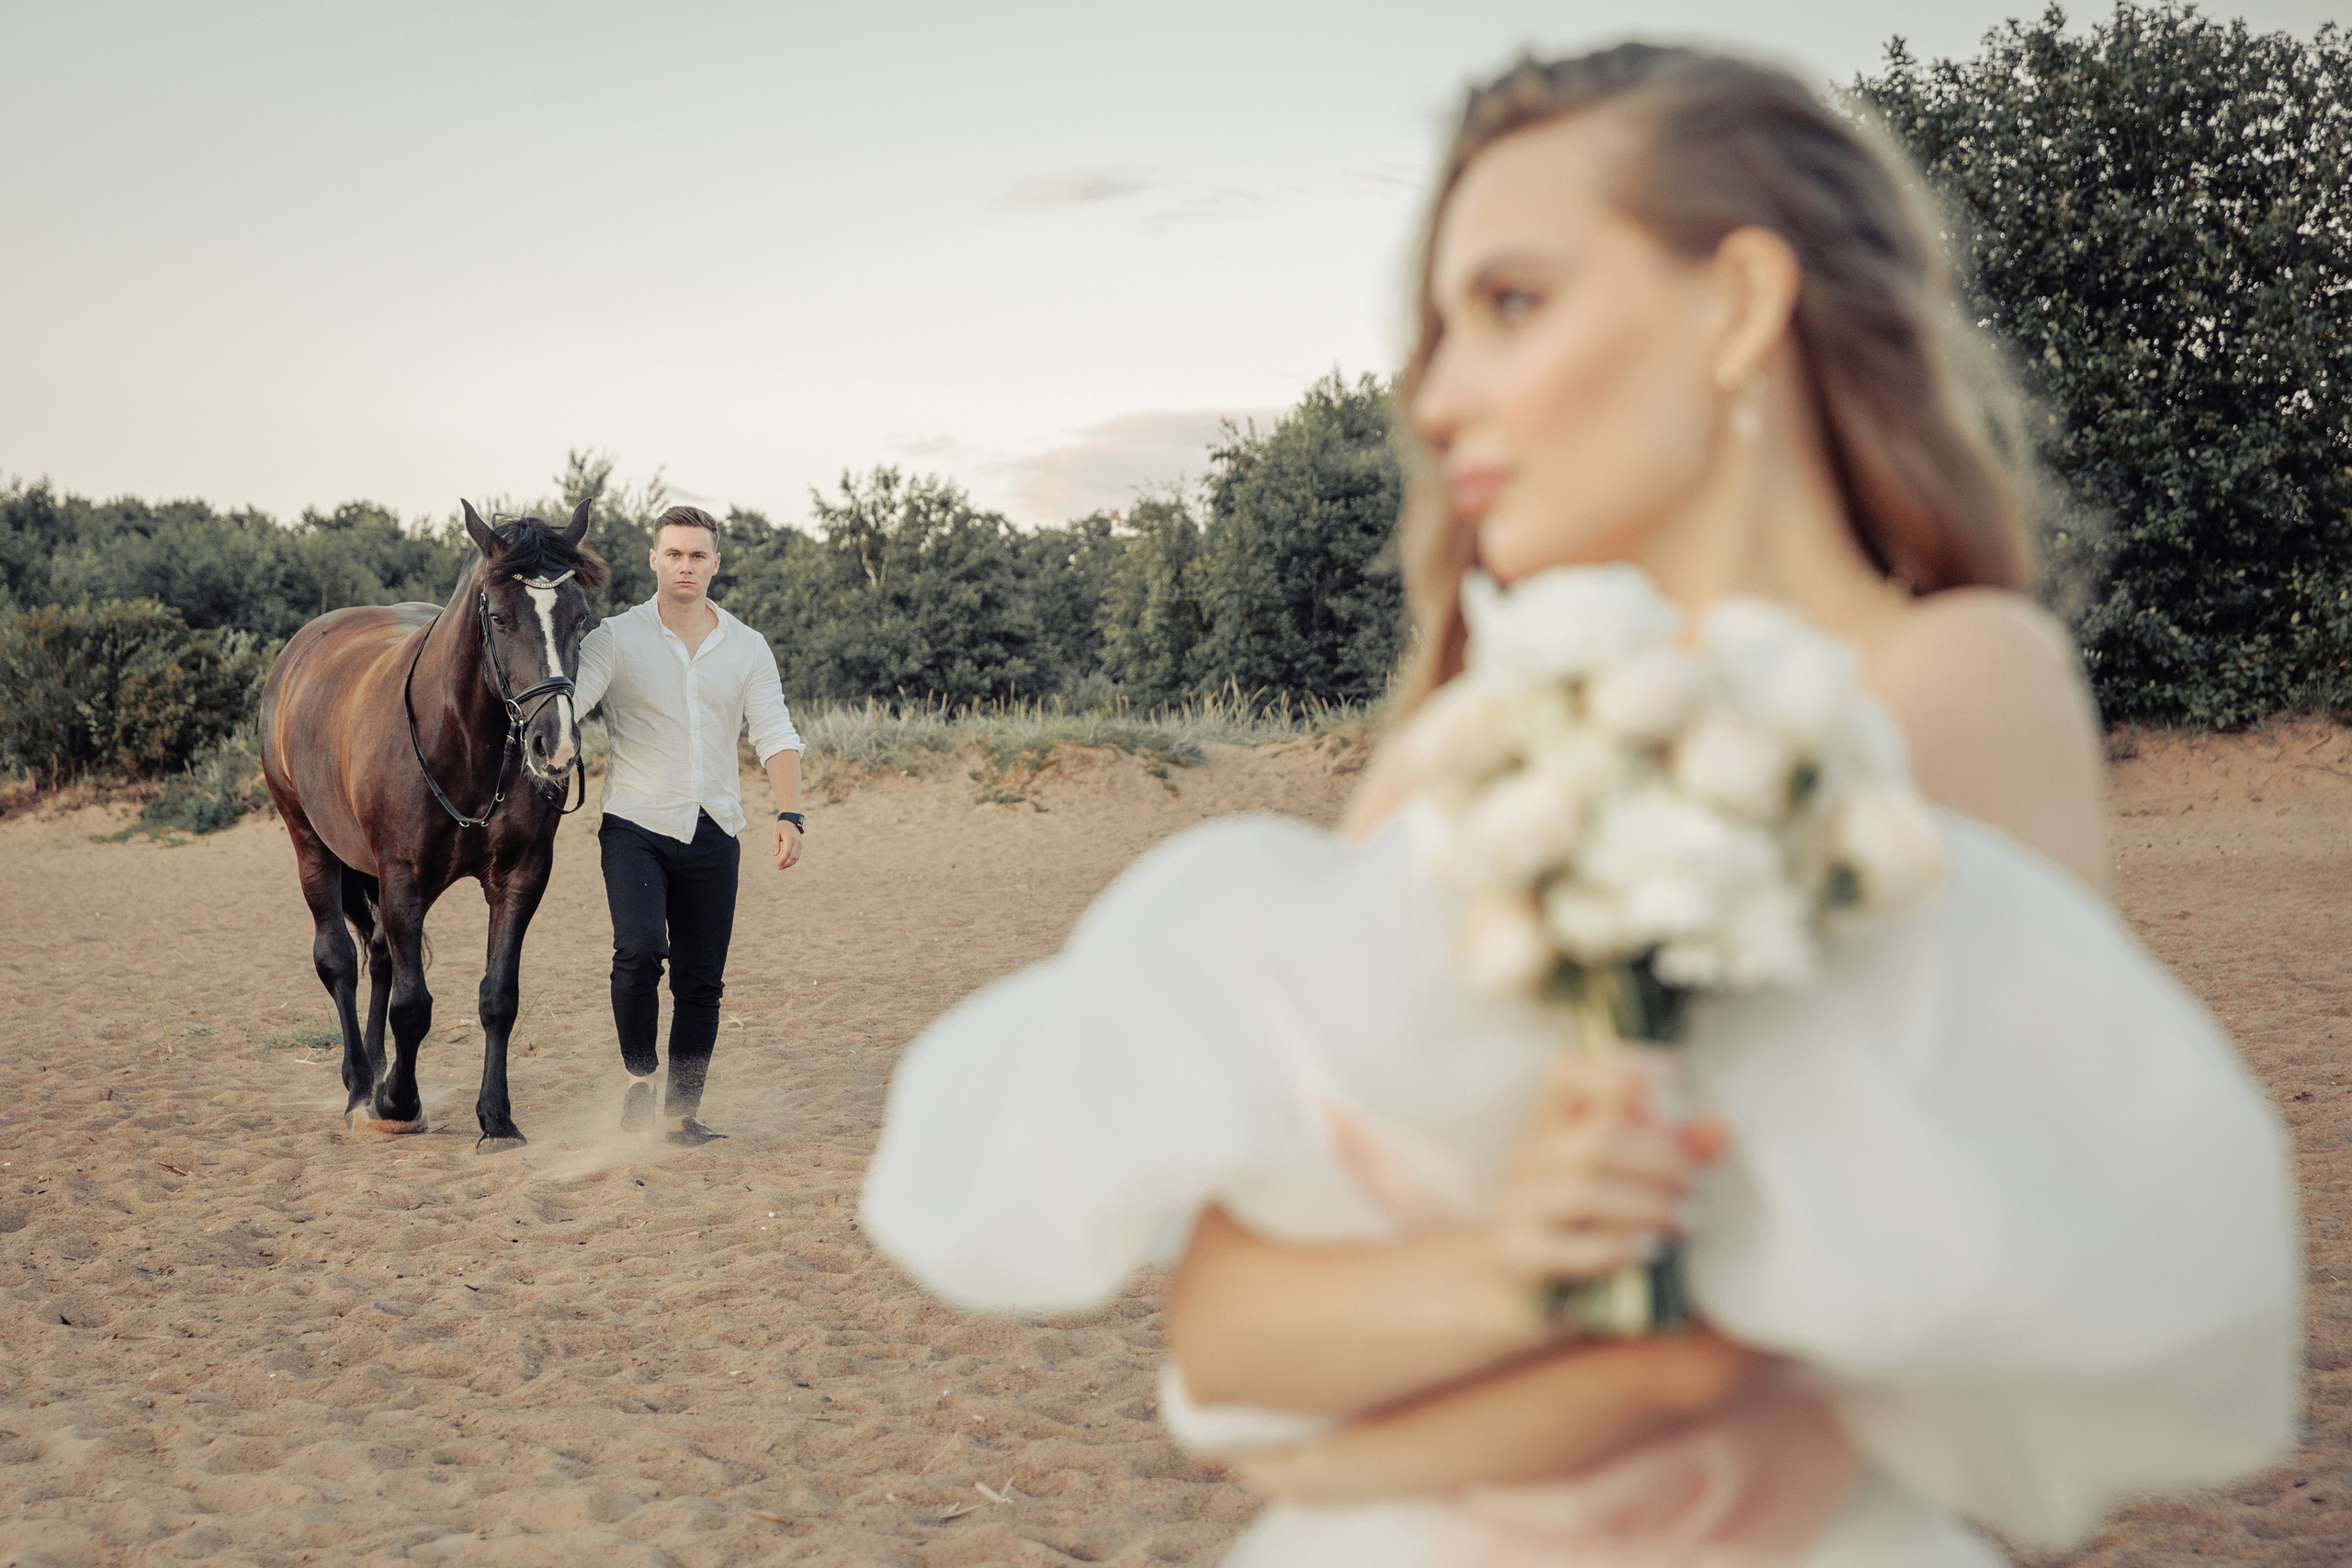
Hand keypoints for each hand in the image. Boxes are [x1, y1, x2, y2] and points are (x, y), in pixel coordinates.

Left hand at [772, 818, 801, 870]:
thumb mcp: (775, 833)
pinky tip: (787, 864)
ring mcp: (799, 844)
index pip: (787, 852)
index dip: (783, 859)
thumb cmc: (781, 827)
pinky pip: (797, 855)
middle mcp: (796, 842)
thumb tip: (775, 855)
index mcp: (790, 838)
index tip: (778, 865)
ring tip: (782, 867)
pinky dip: (793, 861)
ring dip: (789, 864)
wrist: (791, 821)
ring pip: (796, 857)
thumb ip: (775, 844)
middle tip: (779, 868)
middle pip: (792, 856)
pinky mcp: (800, 846)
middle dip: (786, 863)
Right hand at [1490, 1052, 1726, 1288]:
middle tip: (1693, 1183)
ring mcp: (1518, 1205)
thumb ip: (1669, 1155)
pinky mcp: (1518, 1255)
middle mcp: (1530, 1157)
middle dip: (1660, 1157)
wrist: (1506, 1290)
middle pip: (1595, 1136)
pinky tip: (1646, 1250)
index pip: (1566, 1073)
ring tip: (1681, 1221)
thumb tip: (1721, 1129)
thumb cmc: (1572, 1228)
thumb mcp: (1616, 1185)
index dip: (1619, 1066)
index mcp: (1551, 1126)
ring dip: (1646, 1203)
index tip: (1672, 1080)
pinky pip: (1563, 1247)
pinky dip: (1612, 1247)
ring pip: (1581, 1189)